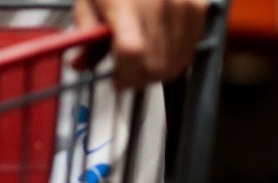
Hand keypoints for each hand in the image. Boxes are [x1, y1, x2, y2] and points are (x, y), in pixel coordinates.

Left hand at [73, 0, 209, 88]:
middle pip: (157, 66)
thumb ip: (87, 34)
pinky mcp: (199, 6)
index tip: (118, 80)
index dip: (125, 76)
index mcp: (124, 3)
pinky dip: (178, 54)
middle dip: (141, 77)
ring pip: (177, 63)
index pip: (132, 55)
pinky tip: (163, 45)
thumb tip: (79, 66)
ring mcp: (183, 6)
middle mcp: (158, 5)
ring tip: (146, 58)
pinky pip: (191, 47)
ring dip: (160, 69)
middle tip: (130, 71)